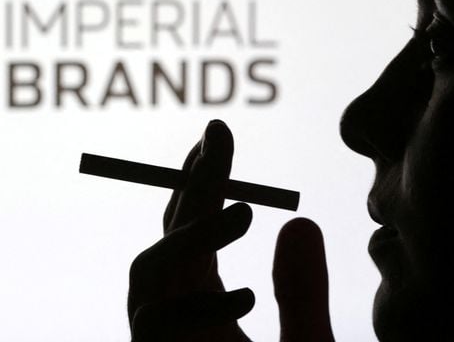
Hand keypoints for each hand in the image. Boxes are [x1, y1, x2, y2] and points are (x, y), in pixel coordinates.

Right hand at [127, 120, 335, 341]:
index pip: (192, 220)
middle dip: (196, 181)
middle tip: (219, 134)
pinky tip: (247, 298)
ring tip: (244, 213)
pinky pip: (156, 321)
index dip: (203, 175)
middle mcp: (169, 304)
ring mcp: (154, 332)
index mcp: (196, 293)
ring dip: (193, 234)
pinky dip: (198, 307)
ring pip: (151, 266)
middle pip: (173, 229)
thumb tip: (302, 221)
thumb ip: (302, 294)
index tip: (218, 133)